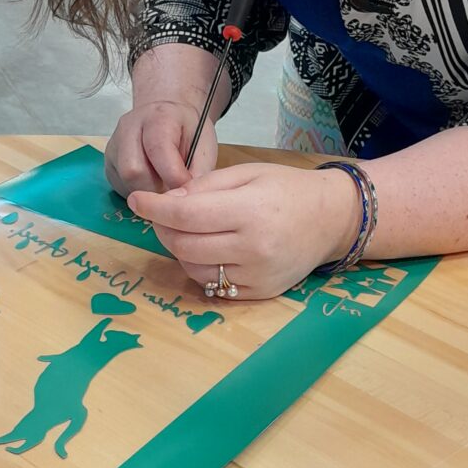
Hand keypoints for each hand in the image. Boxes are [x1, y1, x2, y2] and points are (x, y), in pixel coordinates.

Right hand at [105, 101, 216, 197]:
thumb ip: (199, 170)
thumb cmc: (188, 131)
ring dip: (147, 194)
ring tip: (166, 187)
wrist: (169, 116)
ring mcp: (114, 146)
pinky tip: (153, 185)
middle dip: (156, 190)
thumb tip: (188, 199)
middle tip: (174, 193)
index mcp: (158, 117)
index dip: (174, 177)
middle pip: (133, 170)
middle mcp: (129, 128)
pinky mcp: (109, 164)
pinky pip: (121, 187)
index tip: (187, 188)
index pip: (158, 150)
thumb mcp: (204, 144)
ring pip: (125, 182)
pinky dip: (139, 194)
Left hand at [128, 162, 362, 299]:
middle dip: (164, 229)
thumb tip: (167, 202)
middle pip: (183, 245)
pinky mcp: (259, 293)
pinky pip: (213, 286)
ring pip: (193, 269)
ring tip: (191, 231)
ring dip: (180, 250)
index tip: (136, 201)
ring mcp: (257, 275)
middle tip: (165, 215)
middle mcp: (253, 248)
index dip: (154, 208)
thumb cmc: (287, 189)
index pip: (186, 214)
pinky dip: (202, 268)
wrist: (332, 219)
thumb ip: (205, 187)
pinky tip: (211, 250)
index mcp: (250, 210)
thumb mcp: (247, 174)